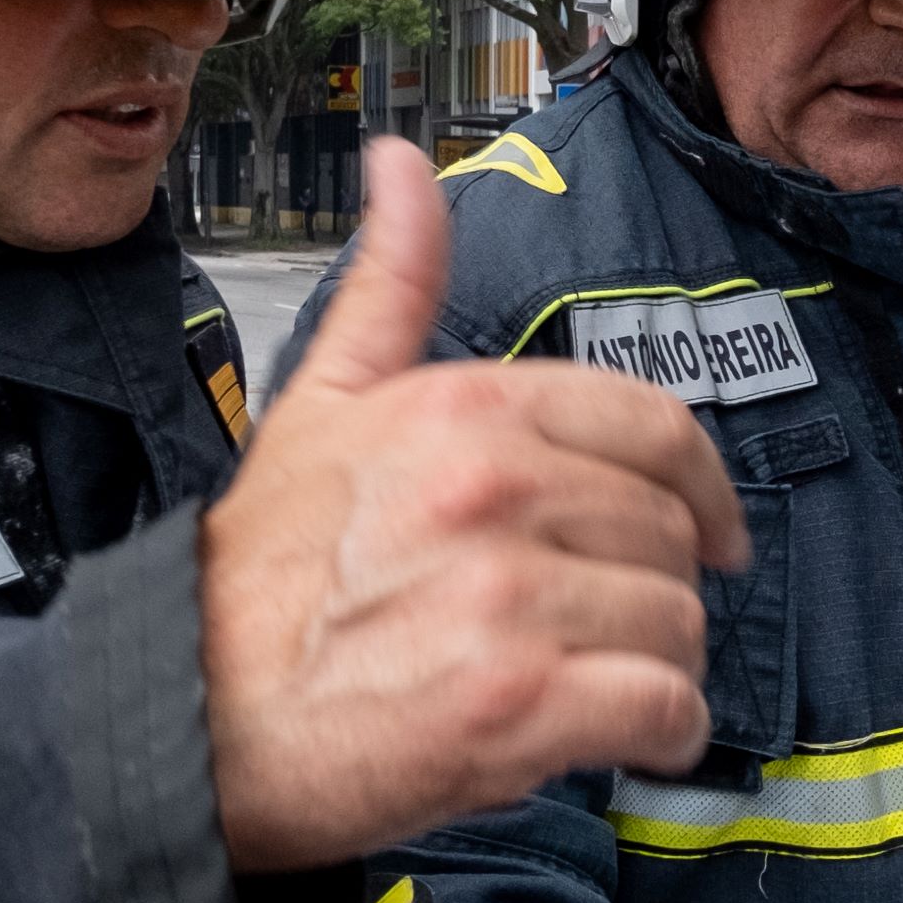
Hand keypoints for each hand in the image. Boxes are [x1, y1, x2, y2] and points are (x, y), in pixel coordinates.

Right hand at [200, 149, 752, 868]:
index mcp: (467, 409)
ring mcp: (511, 598)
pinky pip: (665, 707)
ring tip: (598, 684)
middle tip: (605, 625)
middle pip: (670, 532)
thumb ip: (391, 286)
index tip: (711, 531)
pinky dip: (663, 732)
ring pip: (676, 622)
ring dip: (657, 664)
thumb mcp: (320, 403)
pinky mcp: (521, 705)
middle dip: (656, 586)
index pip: (655, 427)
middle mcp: (497, 489)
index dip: (701, 487)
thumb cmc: (259, 577)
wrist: (191, 713)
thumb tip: (403, 164)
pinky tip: (625, 738)